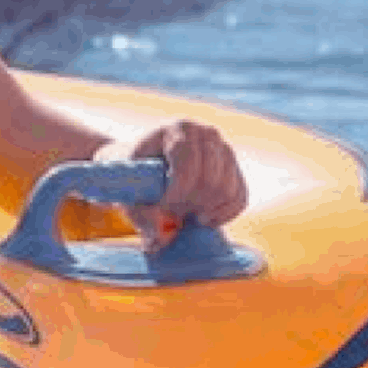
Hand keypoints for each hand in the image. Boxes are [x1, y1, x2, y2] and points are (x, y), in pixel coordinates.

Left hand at [116, 120, 246, 241]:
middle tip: (171, 214)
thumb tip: (161, 237)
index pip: (187, 165)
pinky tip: (202, 219)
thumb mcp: (128, 190)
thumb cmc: (135, 176)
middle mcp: (207, 134)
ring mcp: (225, 150)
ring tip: (183, 213)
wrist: (149, 166)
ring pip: (227, 191)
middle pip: (210, 181)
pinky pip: (240, 199)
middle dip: (190, 205)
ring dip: (205, 211)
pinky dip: (223, 216)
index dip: (177, 194)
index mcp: (178, 130)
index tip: (162, 210)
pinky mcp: (235, 170)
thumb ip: (140, 214)